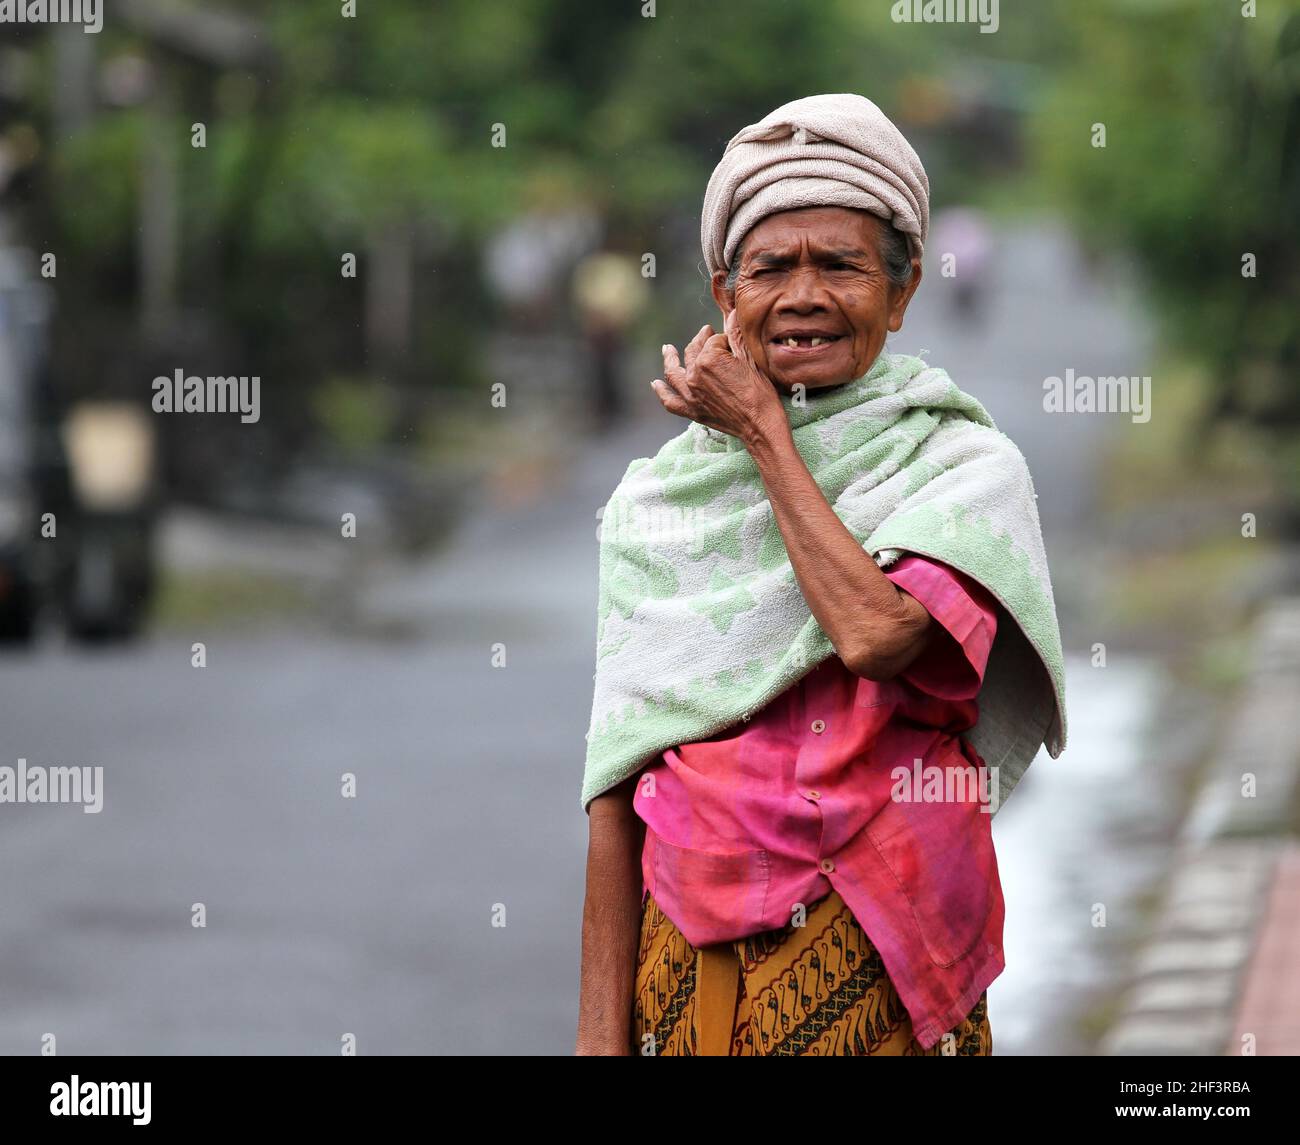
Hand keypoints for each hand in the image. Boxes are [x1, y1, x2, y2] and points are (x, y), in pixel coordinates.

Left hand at [652, 313, 784, 445]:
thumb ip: (736, 334)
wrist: (760, 424)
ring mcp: (690, 394)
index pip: (714, 341)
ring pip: (674, 373)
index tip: (733, 343)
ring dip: (669, 359)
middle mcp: (694, 375)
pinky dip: (661, 392)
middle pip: (694, 352)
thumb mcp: (750, 359)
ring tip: (667, 349)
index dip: (725, 340)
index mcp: (709, 358)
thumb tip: (733, 312)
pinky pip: (670, 401)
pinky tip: (656, 384)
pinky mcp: (692, 411)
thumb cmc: (760, 392)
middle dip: (700, 341)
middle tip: (705, 333)